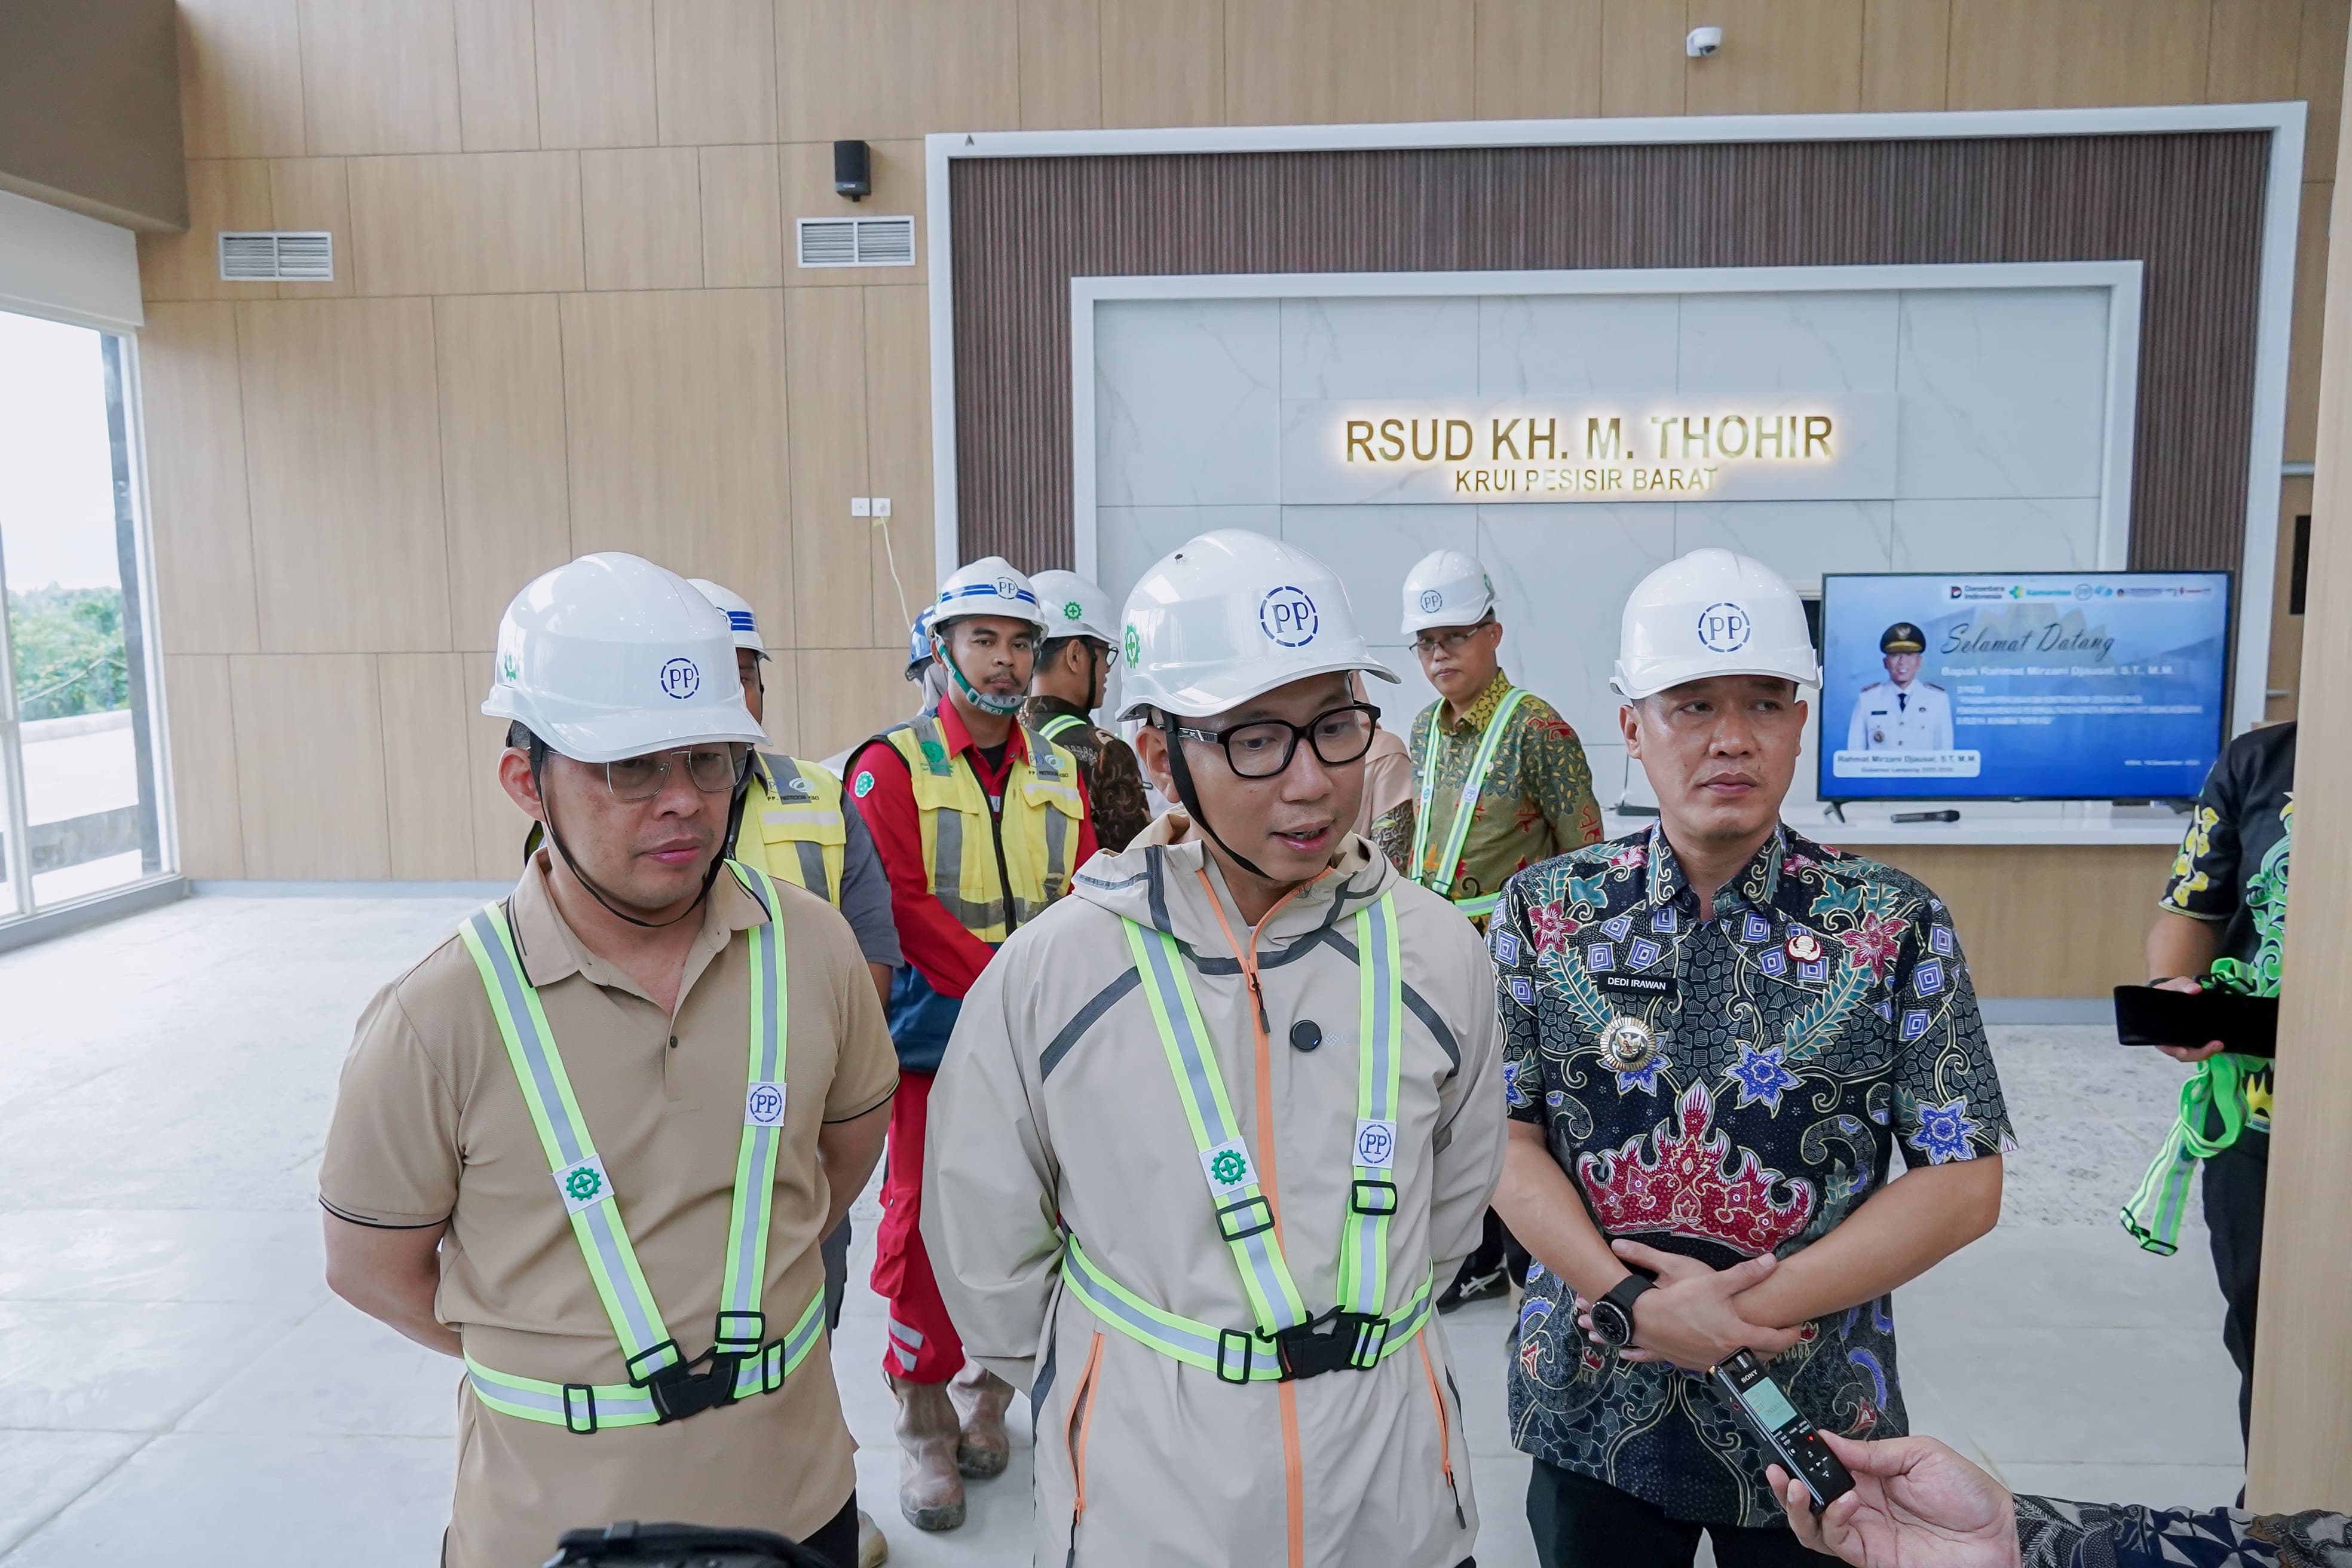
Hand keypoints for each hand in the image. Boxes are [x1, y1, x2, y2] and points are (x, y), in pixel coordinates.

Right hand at [1578, 1239, 1800, 1369]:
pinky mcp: (1694, 1366)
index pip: (1777, 1341)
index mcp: (1739, 1337)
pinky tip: (1724, 1347)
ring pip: (1742, 1365)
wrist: (1644, 1320)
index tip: (1799, 1328)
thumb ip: (1746, 1274)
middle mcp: (1729, 1356)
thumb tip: (1773, 1262)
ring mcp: (1711, 1364)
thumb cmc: (1681, 1301)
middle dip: (1775, 1346)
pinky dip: (1729, 1358)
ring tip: (1755, 1340)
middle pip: (1763, 1357)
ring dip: (1753, 1354)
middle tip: (1780, 1334)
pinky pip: (1720, 1366)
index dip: (1792, 1335)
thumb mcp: (1715, 1283)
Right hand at [1770, 1433, 2017, 1567]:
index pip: (1826, 1464)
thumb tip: (1829, 1439)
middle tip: (1778, 1467)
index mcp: (1871, 1475)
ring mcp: (1865, 1531)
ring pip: (1812, 1524)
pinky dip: (1831, 1521)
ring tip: (1797, 1486)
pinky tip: (1845, 1502)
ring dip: (1796, 1506)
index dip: (1803, 1454)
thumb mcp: (1922, 1454)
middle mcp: (1862, 1503)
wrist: (1999, 1535)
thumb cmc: (1970, 1493)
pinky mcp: (1872, 1556)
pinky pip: (1837, 1541)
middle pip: (1810, 1496)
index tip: (1786, 1439)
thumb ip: (1873, 1451)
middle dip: (1786, 1482)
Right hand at [2149, 976, 2225, 1061]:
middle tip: (2217, 1044)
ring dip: (2207, 1051)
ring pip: (2192, 1054)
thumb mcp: (2173, 985)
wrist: (2172, 992)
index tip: (2184, 1051)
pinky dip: (2208, 1047)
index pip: (2165, 1045)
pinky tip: (2219, 1041)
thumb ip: (2182, 985)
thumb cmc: (2168, 991)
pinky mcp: (2192, 1039)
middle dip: (2200, 1053)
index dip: (2174, 1050)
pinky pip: (2199, 1047)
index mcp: (2158, 1030)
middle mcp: (2169, 1039)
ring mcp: (2182, 1041)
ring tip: (2220, 1044)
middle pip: (2183, 1054)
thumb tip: (2195, 989)